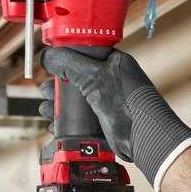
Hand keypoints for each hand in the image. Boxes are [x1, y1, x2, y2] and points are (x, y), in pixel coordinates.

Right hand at [40, 47, 190, 191]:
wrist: (145, 137)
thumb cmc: (126, 102)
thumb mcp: (94, 76)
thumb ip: (69, 64)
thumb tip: (46, 56)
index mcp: (113, 62)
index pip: (83, 54)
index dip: (64, 59)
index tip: (50, 65)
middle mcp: (110, 79)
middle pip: (75, 79)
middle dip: (57, 86)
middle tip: (45, 91)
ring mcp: (106, 101)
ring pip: (74, 100)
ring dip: (58, 105)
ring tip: (47, 109)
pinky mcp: (102, 121)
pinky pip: (78, 118)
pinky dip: (65, 121)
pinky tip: (55, 124)